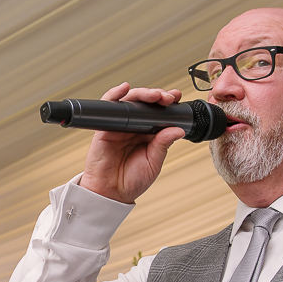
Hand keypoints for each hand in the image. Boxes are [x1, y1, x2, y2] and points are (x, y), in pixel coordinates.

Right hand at [78, 83, 186, 202]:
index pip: (159, 113)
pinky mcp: (105, 127)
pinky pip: (108, 106)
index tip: (177, 98)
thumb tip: (177, 129)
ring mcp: (120, 125)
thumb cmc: (132, 181)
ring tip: (153, 95)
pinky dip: (115, 94)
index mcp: (148, 135)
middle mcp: (134, 127)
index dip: (167, 103)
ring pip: (130, 101)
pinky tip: (124, 88)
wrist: (111, 193)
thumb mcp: (153, 163)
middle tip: (167, 97)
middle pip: (145, 103)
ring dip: (142, 93)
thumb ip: (163, 145)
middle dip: (157, 96)